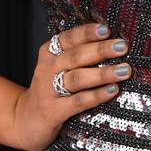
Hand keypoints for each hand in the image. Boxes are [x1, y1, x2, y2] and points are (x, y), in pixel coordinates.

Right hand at [11, 21, 130, 150]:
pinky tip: (112, 90)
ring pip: (78, 78)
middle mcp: (48, 68)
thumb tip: (111, 42)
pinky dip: (96, 95)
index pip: (70, 37)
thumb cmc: (50, 88)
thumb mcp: (57, 66)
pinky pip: (77, 102)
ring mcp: (49, 90)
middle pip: (76, 56)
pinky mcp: (53, 111)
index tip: (106, 29)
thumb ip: (77, 54)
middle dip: (101, 50)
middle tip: (122, 47)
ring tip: (124, 70)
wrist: (25, 120)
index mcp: (50, 52)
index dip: (88, 33)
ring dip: (103, 73)